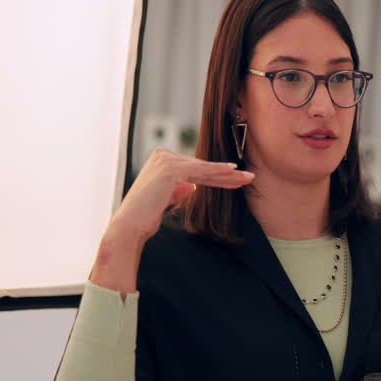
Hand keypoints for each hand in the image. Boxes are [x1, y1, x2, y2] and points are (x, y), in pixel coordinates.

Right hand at [111, 147, 253, 242]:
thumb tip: (191, 185)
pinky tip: (232, 171)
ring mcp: (166, 160)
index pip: (197, 170)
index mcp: (162, 160)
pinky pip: (200, 171)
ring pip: (204, 169)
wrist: (131, 224)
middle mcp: (163, 155)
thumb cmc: (147, 215)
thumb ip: (179, 189)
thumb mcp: (167, 198)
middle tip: (249, 177)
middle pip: (202, 167)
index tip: (237, 181)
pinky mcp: (170, 169)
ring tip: (247, 177)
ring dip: (227, 175)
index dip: (218, 176)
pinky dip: (217, 171)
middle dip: (226, 175)